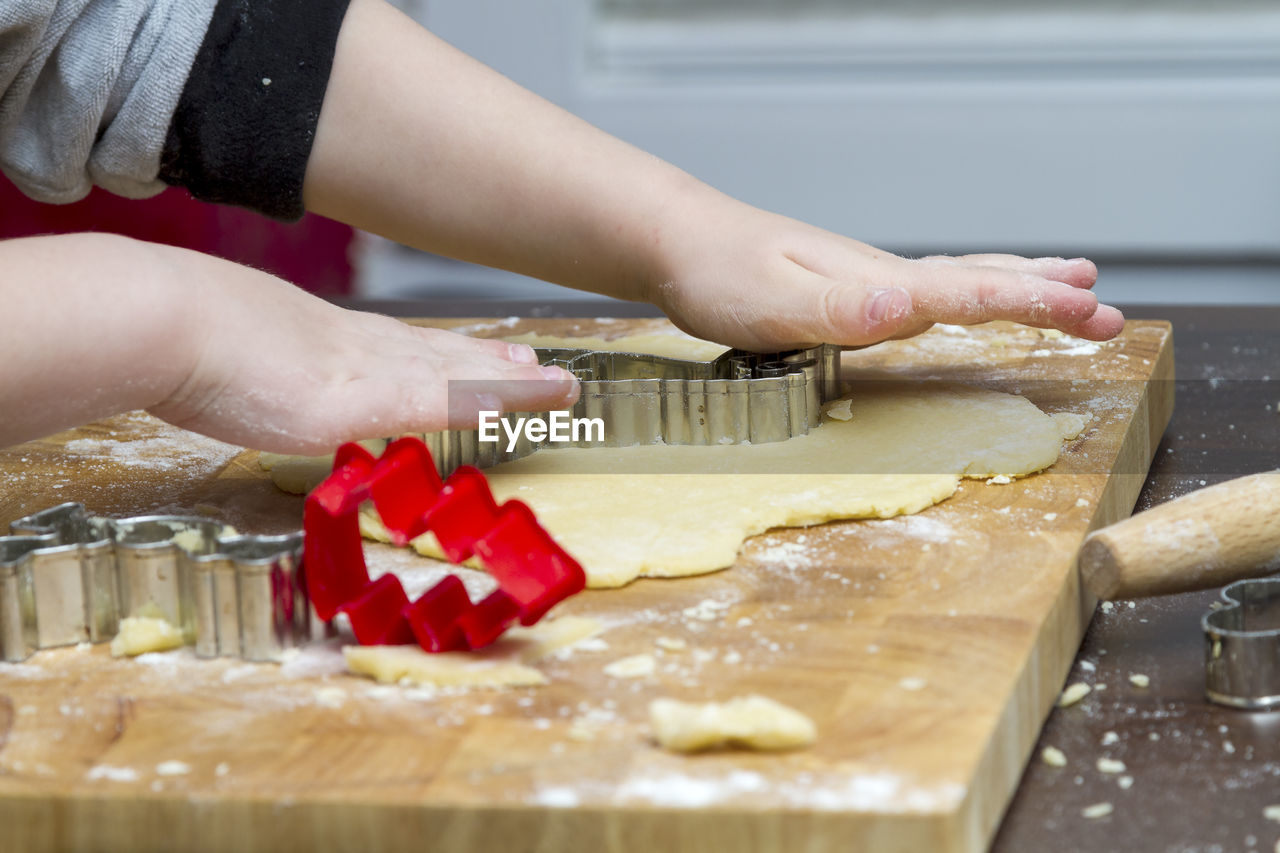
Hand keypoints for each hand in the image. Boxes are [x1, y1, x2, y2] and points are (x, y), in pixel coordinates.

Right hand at [149, 250, 577, 453]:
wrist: (155, 317)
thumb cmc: (170, 334)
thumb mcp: (226, 353)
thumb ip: (259, 371)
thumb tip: (253, 380)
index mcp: (327, 340)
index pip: (405, 349)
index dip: (451, 354)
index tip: (486, 354)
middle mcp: (358, 349)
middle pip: (442, 357)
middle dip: (493, 366)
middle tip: (542, 368)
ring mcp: (361, 371)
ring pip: (455, 375)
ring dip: (508, 383)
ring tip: (554, 384)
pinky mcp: (358, 398)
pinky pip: (439, 401)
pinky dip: (483, 401)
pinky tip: (519, 403)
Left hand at [646, 195, 1124, 351]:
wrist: (679, 242)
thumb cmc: (718, 275)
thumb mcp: (770, 302)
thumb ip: (838, 308)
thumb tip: (906, 307)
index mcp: (874, 282)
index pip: (966, 291)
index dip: (1030, 304)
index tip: (1090, 313)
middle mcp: (882, 278)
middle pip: (979, 281)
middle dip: (1046, 297)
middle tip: (1109, 311)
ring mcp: (869, 283)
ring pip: (962, 281)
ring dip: (1021, 287)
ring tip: (1074, 285)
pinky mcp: (851, 293)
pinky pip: (932, 292)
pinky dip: (973, 292)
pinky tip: (974, 296)